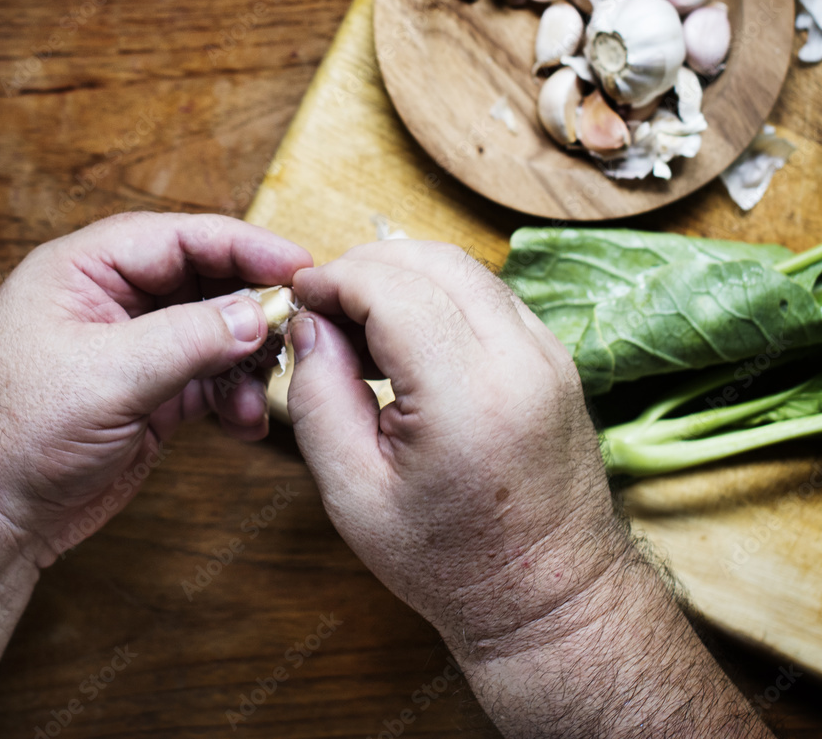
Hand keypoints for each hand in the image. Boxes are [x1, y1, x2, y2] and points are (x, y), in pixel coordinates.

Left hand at [0, 212, 311, 566]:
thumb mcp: (105, 376)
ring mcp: (134, 350)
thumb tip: (257, 313)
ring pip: (214, 332)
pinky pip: (209, 379)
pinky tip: (245, 421)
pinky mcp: (150, 394)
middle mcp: (112, 302)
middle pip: (204, 280)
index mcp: (85, 270)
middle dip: (252, 304)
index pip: (178, 238)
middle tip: (297, 326)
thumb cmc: (11, 435)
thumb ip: (188, 339)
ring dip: (247, 358)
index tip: (297, 265)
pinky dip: (234, 396)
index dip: (242, 246)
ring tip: (264, 388)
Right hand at [286, 240, 624, 656]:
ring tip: (361, 327)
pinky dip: (438, 295)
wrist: (547, 595)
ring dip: (403, 277)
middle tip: (324, 306)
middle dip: (366, 266)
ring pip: (464, 269)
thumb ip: (318, 396)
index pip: (394, 289)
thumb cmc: (450, 560)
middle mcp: (523, 361)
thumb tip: (310, 324)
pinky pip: (487, 295)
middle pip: (433, 261)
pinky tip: (406, 340)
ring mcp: (549, 354)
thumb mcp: (353, 492)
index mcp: (470, 398)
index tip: (301, 295)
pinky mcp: (556, 357)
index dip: (335, 279)